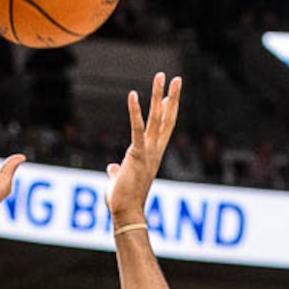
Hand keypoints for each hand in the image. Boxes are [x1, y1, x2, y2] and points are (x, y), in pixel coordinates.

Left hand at [106, 72, 181, 226]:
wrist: (126, 213)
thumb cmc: (122, 200)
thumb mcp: (118, 181)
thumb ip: (116, 171)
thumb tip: (112, 166)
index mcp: (152, 155)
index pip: (163, 128)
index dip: (167, 111)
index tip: (170, 95)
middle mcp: (155, 151)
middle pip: (167, 118)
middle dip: (172, 97)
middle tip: (176, 77)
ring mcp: (148, 152)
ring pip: (157, 118)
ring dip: (160, 95)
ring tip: (162, 76)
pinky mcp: (137, 154)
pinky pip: (137, 129)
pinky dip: (135, 111)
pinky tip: (133, 94)